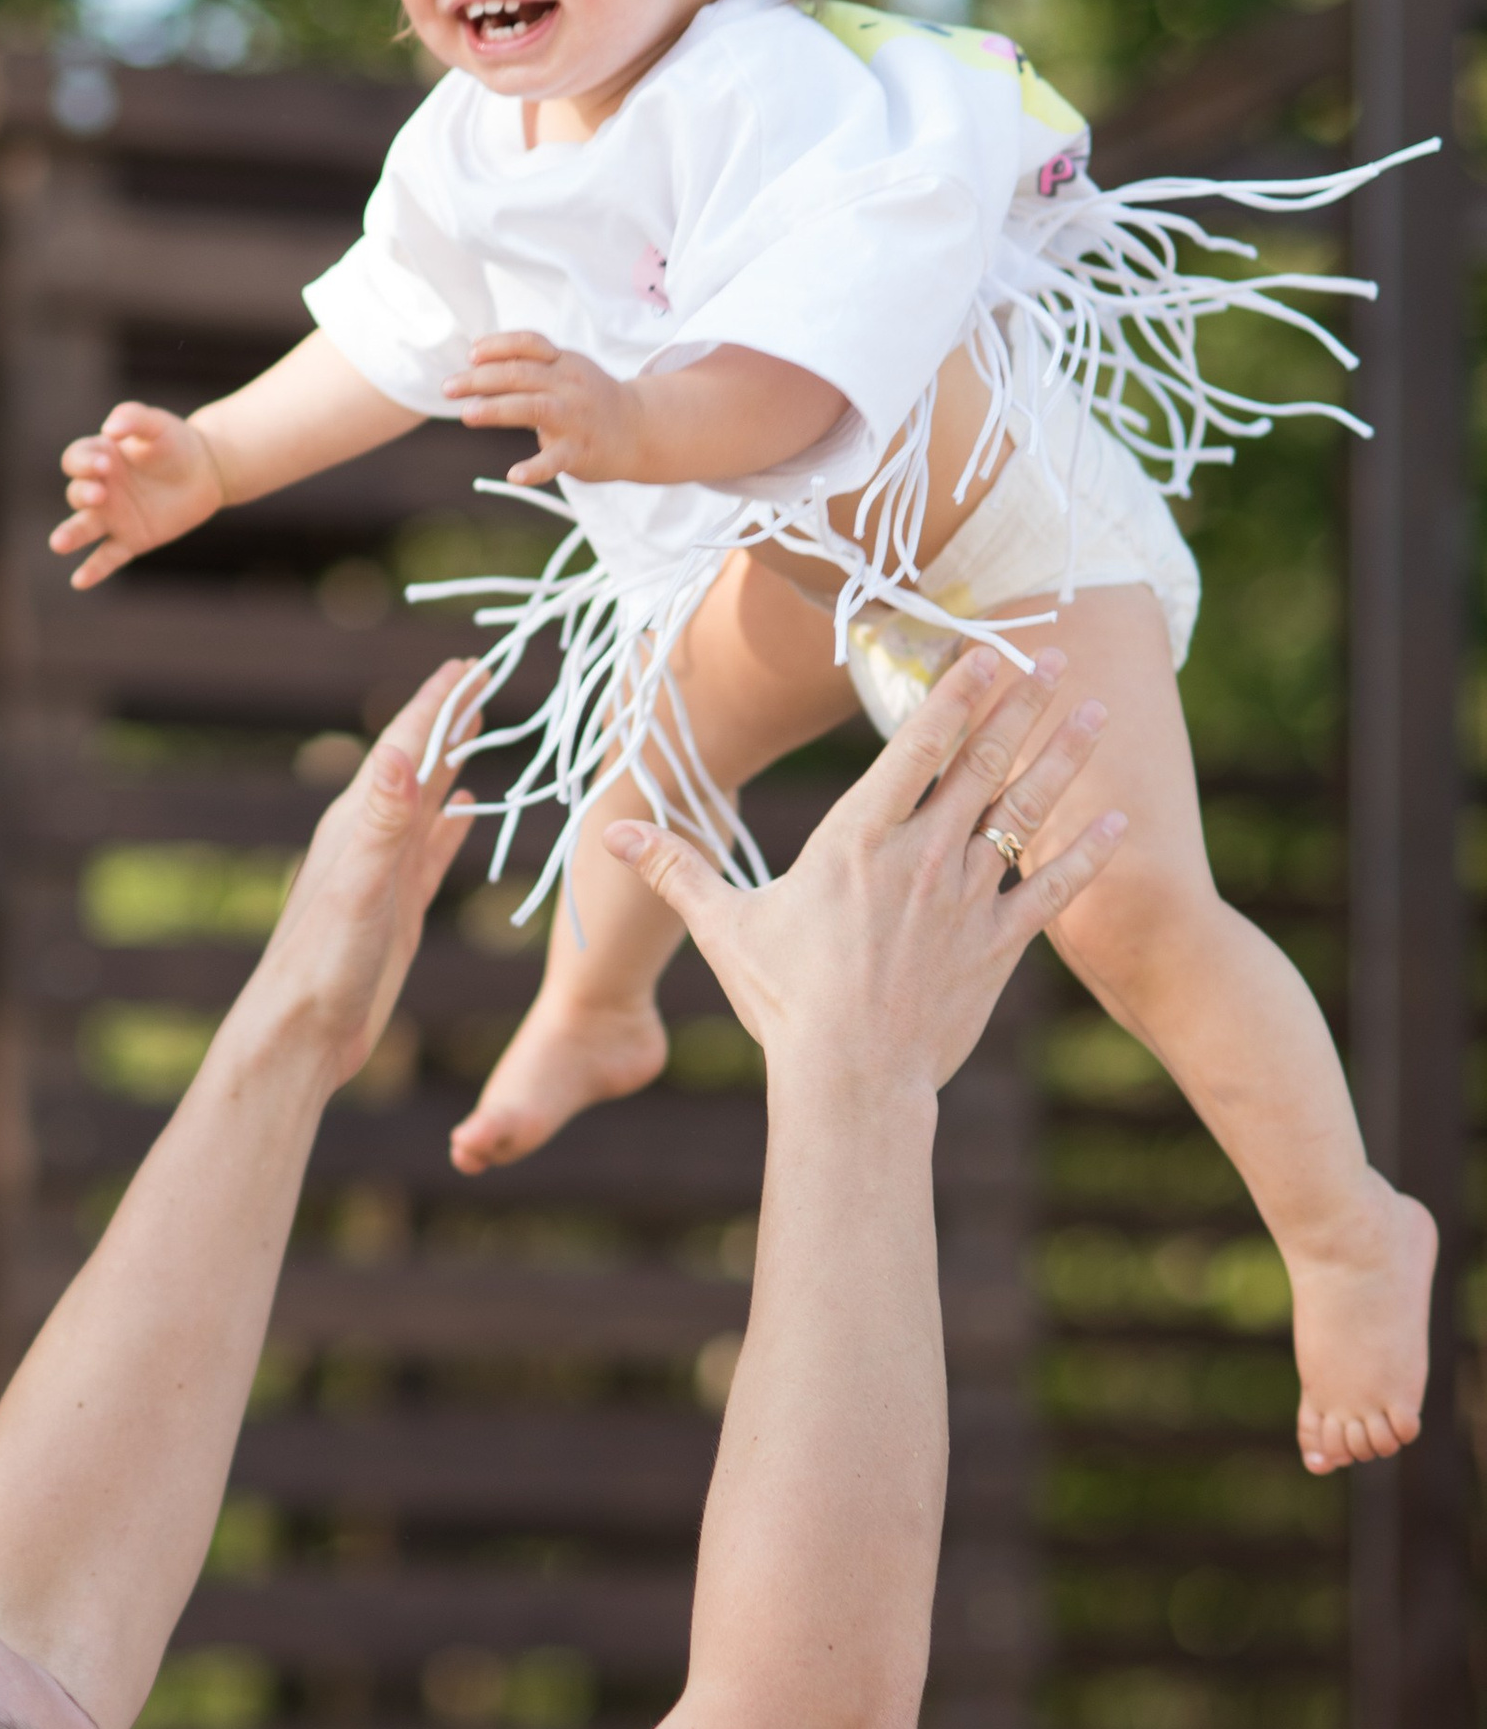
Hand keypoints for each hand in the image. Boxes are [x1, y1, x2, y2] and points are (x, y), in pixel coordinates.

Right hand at [51, 400, 224, 587]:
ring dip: (70, 536)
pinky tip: (79, 581)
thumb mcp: (157, 424)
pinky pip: (107, 557)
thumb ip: (133, 418)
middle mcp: (100, 489)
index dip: (85, 463)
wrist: (206, 471)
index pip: (76, 461)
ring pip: (83, 528)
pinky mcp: (130, 541)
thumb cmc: (175, 443)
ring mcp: (112, 518)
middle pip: (76, 494)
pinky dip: (93, 570)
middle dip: (84, 494)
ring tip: (58, 544)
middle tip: (101, 493)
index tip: (106, 464)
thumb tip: (109, 430)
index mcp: (99, 458)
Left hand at [243, 663, 481, 1087]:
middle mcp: (369, 837)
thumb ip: (383, 822)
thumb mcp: (359, 887)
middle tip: (480, 672)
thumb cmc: (323, 963)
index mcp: (358, 822)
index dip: (438, 702)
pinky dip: (450, 822)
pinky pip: (429, 848)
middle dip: (447, 716)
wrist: (303, 1032)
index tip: (470, 662)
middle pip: (416, 760)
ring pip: (425, 799)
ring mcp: (384, 871)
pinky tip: (466, 807)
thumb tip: (400, 753)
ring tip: (477, 722)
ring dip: (450, 760)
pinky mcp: (397, 906)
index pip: (405, 745)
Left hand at [443, 332, 641, 488]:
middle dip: (480, 379)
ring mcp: (575, 418)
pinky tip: (514, 475)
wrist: (641, 429)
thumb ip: (527, 362)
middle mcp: (568, 386)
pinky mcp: (580, 451)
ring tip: (468, 415)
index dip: (498, 346)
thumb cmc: (591, 399)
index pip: (529, 344)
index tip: (471, 354)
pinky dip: (535, 469)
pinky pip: (556, 460)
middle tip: (447, 388)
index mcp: (562, 363)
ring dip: (499, 409)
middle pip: (521, 374)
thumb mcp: (565, 370)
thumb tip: (476, 351)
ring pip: (534, 408)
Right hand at [609, 644, 1122, 1098]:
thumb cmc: (782, 1002)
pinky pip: (1051, 887)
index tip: (987, 648)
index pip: (917, 746)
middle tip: (1052, 652)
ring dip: (1061, 755)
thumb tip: (609, 832)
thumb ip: (675, 869)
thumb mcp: (723, 927)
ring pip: (1022, 810)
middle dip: (1019, 702)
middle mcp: (919, 857)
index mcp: (857, 840)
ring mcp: (965, 899)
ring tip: (1093, 707)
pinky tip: (1119, 817)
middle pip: (981, 761)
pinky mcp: (997, 946)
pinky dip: (1086, 850)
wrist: (848, 1080)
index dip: (956, 690)